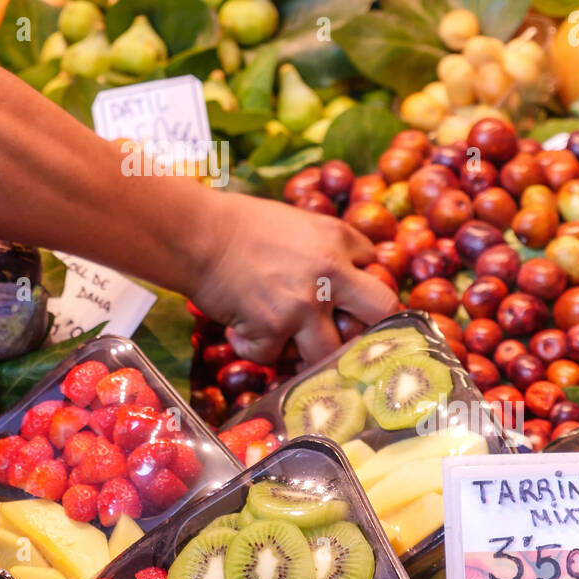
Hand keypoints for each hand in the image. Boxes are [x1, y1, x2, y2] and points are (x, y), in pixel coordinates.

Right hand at [193, 193, 399, 365]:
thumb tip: (342, 270)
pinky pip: (274, 357)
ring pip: (331, 352)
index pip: (374, 263)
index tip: (350, 294)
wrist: (196, 235)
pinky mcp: (272, 329)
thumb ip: (324, 245)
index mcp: (336, 239)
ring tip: (290, 347)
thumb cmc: (238, 223)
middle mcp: (330, 273)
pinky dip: (256, 350)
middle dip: (373, 325)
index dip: (361, 281)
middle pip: (381, 311)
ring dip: (311, 354)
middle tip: (353, 335)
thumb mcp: (295, 221)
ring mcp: (303, 306)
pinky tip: (241, 334)